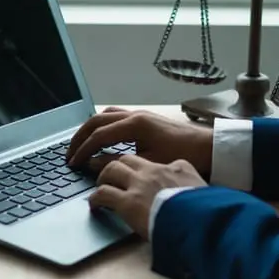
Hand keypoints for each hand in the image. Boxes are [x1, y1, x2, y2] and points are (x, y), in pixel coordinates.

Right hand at [66, 107, 213, 176]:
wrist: (209, 148)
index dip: (82, 150)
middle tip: (69, 153)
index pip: (98, 135)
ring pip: (106, 115)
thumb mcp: (147, 164)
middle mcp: (135, 115)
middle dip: (80, 137)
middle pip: (96, 120)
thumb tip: (92, 164)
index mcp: (134, 125)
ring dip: (91, 128)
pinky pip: (116, 117)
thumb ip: (116, 163)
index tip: (72, 163)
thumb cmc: (181, 156)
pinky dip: (103, 126)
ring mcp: (141, 115)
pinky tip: (102, 139)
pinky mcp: (146, 120)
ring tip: (81, 144)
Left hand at [88, 154, 206, 239]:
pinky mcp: (128, 202)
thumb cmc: (205, 209)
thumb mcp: (202, 189)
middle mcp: (154, 171)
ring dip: (103, 178)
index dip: (139, 167)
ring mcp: (139, 185)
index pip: (152, 162)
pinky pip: (103, 194)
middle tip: (110, 176)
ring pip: (111, 170)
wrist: (201, 220)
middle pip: (126, 159)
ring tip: (100, 187)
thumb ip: (191, 183)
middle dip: (116, 166)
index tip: (136, 174)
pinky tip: (94, 205)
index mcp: (174, 168)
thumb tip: (190, 187)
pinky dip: (95, 198)